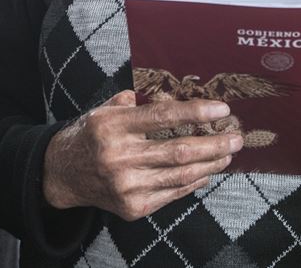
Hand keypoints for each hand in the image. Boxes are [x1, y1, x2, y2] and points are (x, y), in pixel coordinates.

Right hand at [42, 91, 242, 220]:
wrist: (63, 174)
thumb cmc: (91, 136)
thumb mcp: (105, 110)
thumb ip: (136, 101)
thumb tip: (175, 93)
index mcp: (113, 126)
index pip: (163, 117)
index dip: (196, 112)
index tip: (222, 109)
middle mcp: (119, 157)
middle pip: (179, 150)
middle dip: (215, 144)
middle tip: (237, 137)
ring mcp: (126, 185)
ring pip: (181, 174)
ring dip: (211, 164)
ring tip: (228, 154)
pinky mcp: (133, 207)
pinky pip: (173, 193)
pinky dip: (194, 181)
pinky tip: (207, 171)